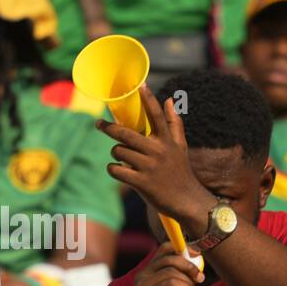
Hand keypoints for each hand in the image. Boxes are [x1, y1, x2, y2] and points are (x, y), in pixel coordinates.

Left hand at [99, 85, 214, 232]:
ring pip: (119, 152)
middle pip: (126, 133)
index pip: (157, 115)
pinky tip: (119, 171)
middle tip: (99, 124)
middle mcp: (158, 151)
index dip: (149, 99)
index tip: (140, 85)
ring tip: (123, 159)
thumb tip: (170, 99)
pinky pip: (116, 169)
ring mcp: (149, 167)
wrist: (187, 200)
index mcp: (167, 140)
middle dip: (109, 128)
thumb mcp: (180, 146)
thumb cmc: (180, 171)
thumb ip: (174, 123)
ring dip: (116, 154)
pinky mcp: (141, 183)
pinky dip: (113, 169)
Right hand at [132, 243, 203, 285]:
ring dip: (188, 283)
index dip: (183, 249)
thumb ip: (183, 276)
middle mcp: (142, 276)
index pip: (164, 249)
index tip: (198, 257)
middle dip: (189, 266)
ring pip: (172, 271)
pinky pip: (172, 284)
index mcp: (148, 272)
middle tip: (200, 279)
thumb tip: (196, 259)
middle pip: (169, 258)